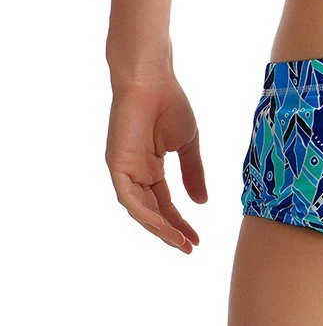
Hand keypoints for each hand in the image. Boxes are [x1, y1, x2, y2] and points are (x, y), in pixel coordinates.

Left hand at [105, 73, 207, 252]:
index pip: (165, 203)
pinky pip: (129, 198)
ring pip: (140, 210)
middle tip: (190, 247)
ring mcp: (125, 171)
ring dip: (159, 228)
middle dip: (170, 231)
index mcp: (151, 168)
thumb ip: (193, 173)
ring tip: (179, 241)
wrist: (152, 80)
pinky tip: (160, 224)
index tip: (197, 239)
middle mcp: (136, 174)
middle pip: (153, 212)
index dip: (180, 222)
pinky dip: (144, 213)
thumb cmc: (169, 104)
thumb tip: (202, 203)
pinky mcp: (117, 165)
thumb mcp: (187, 144)